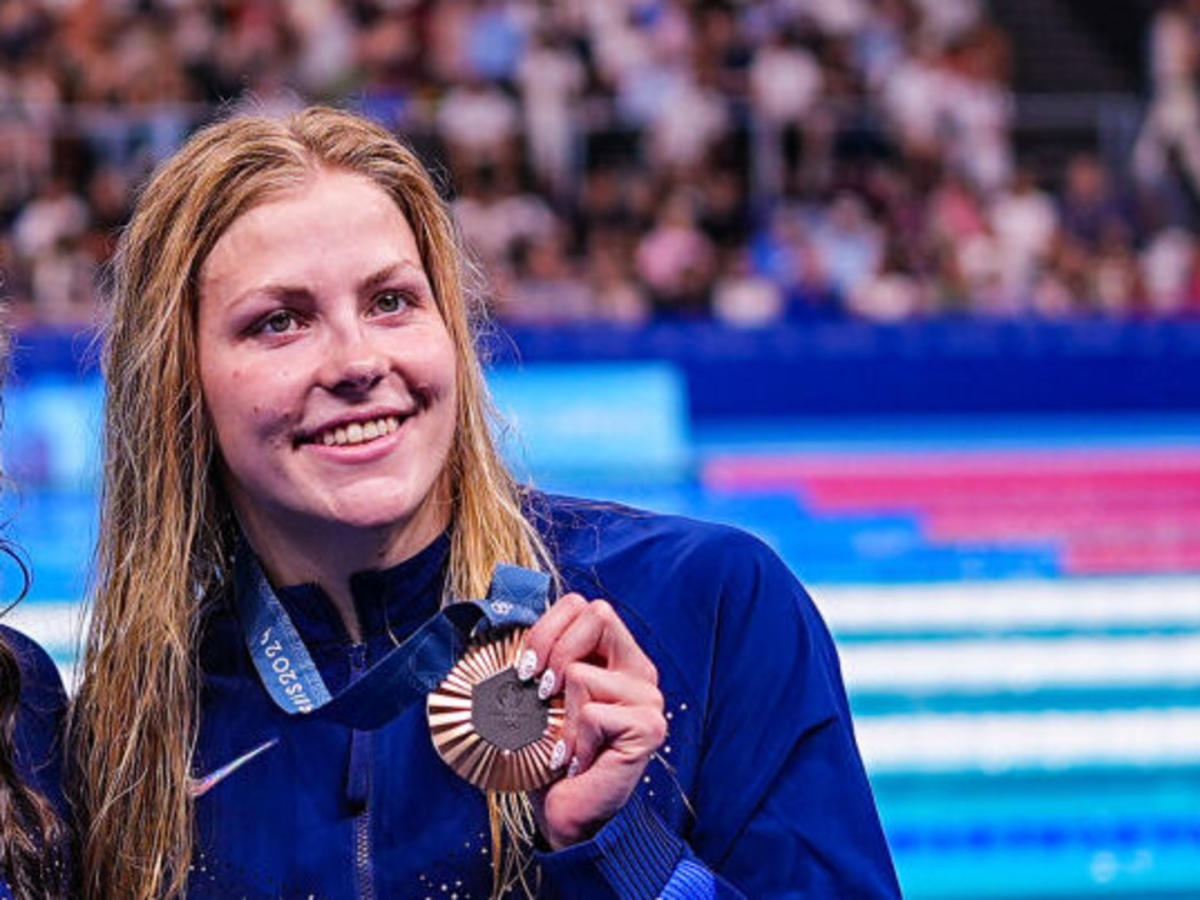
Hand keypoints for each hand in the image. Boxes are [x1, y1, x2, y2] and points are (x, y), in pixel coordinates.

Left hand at [516, 592, 666, 849]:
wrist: (569, 816)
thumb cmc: (549, 755)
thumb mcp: (540, 698)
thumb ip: (539, 659)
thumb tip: (495, 623)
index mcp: (617, 656)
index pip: (585, 606)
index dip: (548, 627)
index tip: (526, 667)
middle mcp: (639, 671)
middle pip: (598, 614)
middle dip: (554, 649)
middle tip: (539, 690)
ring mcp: (649, 698)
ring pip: (583, 674)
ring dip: (560, 716)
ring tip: (565, 745)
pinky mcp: (649, 727)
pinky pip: (593, 714)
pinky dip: (574, 742)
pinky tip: (578, 762)